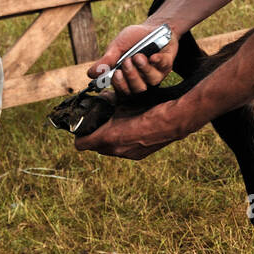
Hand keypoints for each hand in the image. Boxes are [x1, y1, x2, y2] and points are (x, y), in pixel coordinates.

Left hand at [74, 99, 197, 158]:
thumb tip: (101, 97)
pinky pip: (123, 151)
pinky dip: (123, 142)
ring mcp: (127, 155)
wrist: (172, 121)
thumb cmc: (149, 108)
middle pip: (95, 147)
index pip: (82, 143)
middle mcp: (115, 150)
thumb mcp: (124, 102)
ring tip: (115, 127)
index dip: (80, 134)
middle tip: (98, 123)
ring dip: (109, 140)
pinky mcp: (138, 155)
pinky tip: (130, 131)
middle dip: (94, 137)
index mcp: (108, 138)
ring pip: (109, 150)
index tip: (83, 126)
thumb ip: (109, 102)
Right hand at [89, 22, 179, 96]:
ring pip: (151, 81)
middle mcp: (142, 79)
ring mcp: (155, 74)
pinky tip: (153, 56)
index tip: (116, 73)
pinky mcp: (167, 66)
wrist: (151, 27)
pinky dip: (157, 61)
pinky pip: (163, 67)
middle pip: (137, 89)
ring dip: (143, 68)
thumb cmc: (133, 39)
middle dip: (131, 75)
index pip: (122, 92)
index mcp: (127, 77)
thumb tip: (90, 74)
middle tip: (127, 61)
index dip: (120, 86)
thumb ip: (106, 60)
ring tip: (138, 56)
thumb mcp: (117, 47)